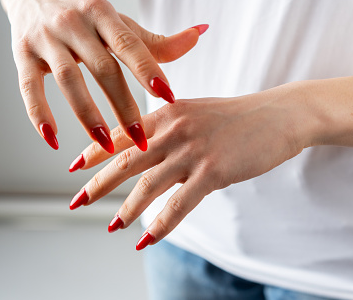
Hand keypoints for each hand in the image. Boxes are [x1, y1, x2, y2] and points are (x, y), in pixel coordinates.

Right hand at [6, 0, 205, 151]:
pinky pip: (29, 88)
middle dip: (123, 105)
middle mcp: (74, 23)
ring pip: (68, 80)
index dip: (148, 71)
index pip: (129, 44)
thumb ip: (157, 41)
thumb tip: (200, 32)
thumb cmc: (87, 17)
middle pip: (102, 68)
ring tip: (107, 144)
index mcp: (103, 14)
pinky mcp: (21, 54)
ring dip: (88, 115)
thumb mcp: (120, 25)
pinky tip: (53, 140)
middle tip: (142, 139)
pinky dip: (39, 115)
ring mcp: (45, 38)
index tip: (169, 98)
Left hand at [68, 84, 316, 248]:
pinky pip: (179, 205)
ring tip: (111, 227)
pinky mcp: (213, 171)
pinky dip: (160, 226)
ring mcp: (192, 150)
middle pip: (125, 161)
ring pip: (147, 186)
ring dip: (126, 211)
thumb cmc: (238, 116)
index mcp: (167, 112)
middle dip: (97, 184)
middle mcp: (174, 130)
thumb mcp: (197, 112)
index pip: (121, 133)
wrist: (278, 114)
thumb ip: (170, 128)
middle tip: (76, 202)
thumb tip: (149, 151)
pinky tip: (146, 240)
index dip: (94, 151)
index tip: (73, 167)